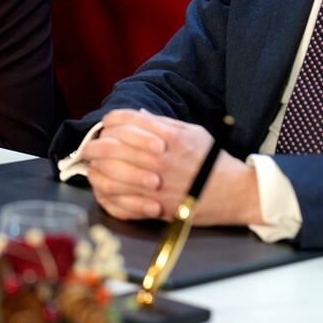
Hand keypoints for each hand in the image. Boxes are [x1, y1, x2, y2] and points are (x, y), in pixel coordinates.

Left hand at [78, 110, 259, 225]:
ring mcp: (157, 185)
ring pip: (110, 175)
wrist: (235, 193)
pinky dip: (107, 196)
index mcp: (168, 137)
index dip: (109, 122)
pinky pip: (121, 202)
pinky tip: (103, 190)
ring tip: (92, 170)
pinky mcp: (157, 207)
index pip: (125, 121)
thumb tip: (137, 115)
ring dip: (96, 171)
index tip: (105, 127)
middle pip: (111, 147)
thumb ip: (163, 123)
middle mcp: (160, 159)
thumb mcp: (193, 133)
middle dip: (93, 147)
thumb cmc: (213, 161)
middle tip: (88, 150)